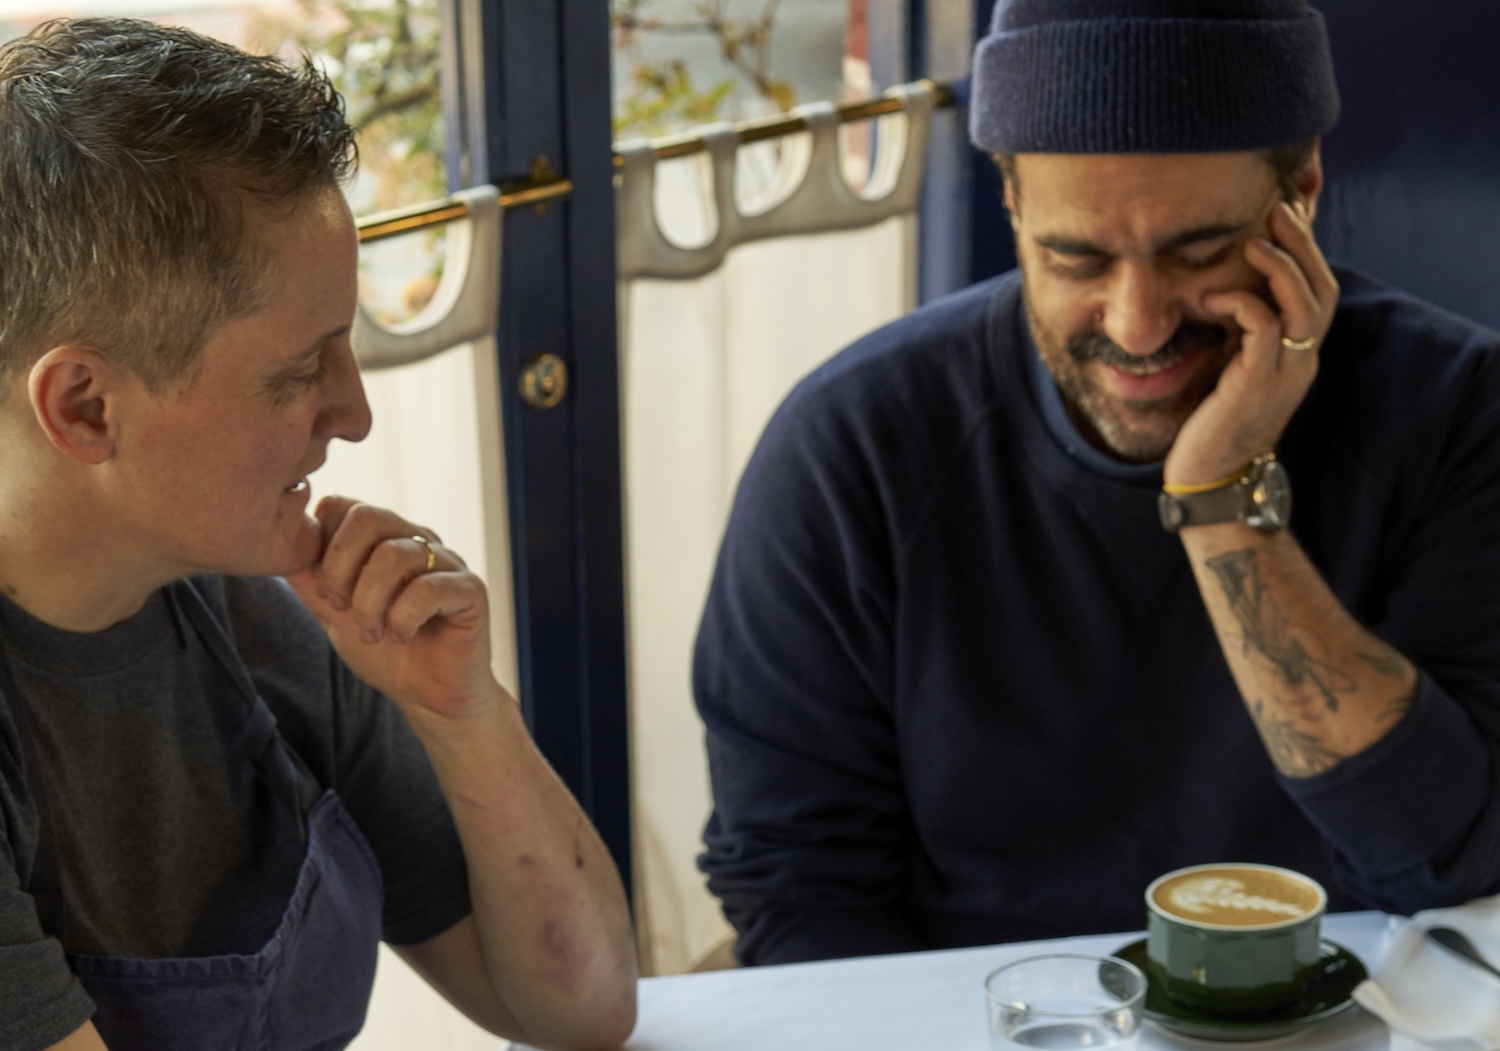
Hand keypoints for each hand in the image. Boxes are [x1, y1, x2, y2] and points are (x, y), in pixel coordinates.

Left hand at [283, 495, 495, 718]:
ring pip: (394, 554)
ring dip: (370, 603)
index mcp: (385, 538)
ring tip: (373, 633)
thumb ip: (311, 582)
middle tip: (341, 609)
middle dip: (340, 569)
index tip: (324, 590)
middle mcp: (418, 540)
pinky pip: (427, 588)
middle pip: (368, 516)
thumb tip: (278, 549)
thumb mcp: (335, 615)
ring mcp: (448, 562)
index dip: (322, 546)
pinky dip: (403, 618)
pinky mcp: (470, 590)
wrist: (430, 697)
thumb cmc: (387, 653)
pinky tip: (403, 636)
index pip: (344, 506)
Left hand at [1164, 200, 1339, 486]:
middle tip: (1278, 209)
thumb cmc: (1212, 423)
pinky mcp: (1255, 387)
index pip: (1319, 291)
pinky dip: (1244, 305)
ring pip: (1305, 307)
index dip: (1307, 251)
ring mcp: (1284, 375)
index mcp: (1298, 355)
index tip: (1284, 214)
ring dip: (1282, 268)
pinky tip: (1215, 298)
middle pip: (1323, 291)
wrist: (1210, 479)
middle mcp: (1301, 362)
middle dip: (1303, 246)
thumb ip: (1238, 333)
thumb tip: (1222, 289)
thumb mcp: (1230, 368)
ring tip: (1254, 241)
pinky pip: (1265, 332)